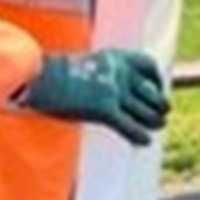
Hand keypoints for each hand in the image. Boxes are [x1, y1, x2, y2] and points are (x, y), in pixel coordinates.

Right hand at [20, 49, 169, 145]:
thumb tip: (102, 90)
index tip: (155, 89)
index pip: (148, 64)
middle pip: (151, 91)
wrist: (37, 77)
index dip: (156, 78)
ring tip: (158, 125)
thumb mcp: (83, 68)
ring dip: (154, 121)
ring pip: (145, 111)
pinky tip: (144, 141)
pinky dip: (139, 135)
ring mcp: (112, 91)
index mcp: (114, 58)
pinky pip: (130, 126)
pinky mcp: (104, 109)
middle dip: (159, 104)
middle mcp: (118, 73)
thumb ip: (99, 76)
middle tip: (162, 113)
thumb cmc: (52, 76)